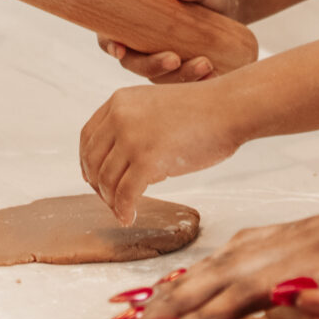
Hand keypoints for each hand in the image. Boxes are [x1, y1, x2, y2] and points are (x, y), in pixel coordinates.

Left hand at [79, 81, 243, 224]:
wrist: (230, 108)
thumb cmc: (203, 111)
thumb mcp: (154, 107)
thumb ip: (133, 126)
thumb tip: (120, 164)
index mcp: (119, 101)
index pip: (88, 137)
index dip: (88, 163)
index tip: (96, 179)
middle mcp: (119, 117)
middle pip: (92, 161)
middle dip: (99, 186)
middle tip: (111, 201)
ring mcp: (132, 138)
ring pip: (106, 180)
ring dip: (111, 201)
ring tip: (123, 211)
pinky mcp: (147, 159)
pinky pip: (125, 194)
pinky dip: (124, 210)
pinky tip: (130, 217)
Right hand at [97, 0, 242, 82]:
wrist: (230, 4)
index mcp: (135, 15)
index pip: (110, 34)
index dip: (109, 44)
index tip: (120, 49)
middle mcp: (142, 41)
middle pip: (134, 62)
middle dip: (152, 65)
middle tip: (175, 59)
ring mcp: (161, 57)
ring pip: (159, 76)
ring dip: (178, 76)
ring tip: (206, 65)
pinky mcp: (180, 70)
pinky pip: (181, 83)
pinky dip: (195, 82)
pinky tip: (212, 75)